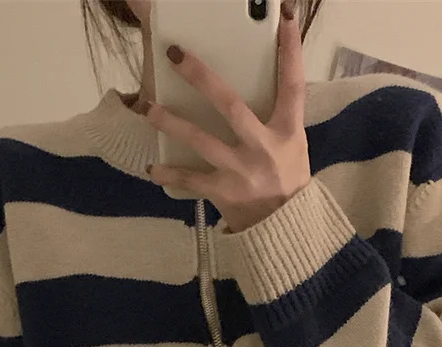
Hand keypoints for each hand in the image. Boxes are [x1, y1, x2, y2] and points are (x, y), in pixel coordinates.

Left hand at [145, 0, 309, 233]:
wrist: (286, 231)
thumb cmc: (288, 182)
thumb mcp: (294, 146)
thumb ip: (277, 116)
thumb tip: (258, 80)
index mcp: (287, 131)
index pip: (293, 84)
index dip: (290, 49)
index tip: (284, 15)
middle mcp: (264, 147)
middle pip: (230, 105)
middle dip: (201, 78)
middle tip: (174, 54)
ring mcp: (241, 171)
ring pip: (201, 140)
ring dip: (171, 123)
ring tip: (147, 108)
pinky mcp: (224, 193)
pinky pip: (190, 181)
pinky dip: (169, 175)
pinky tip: (152, 168)